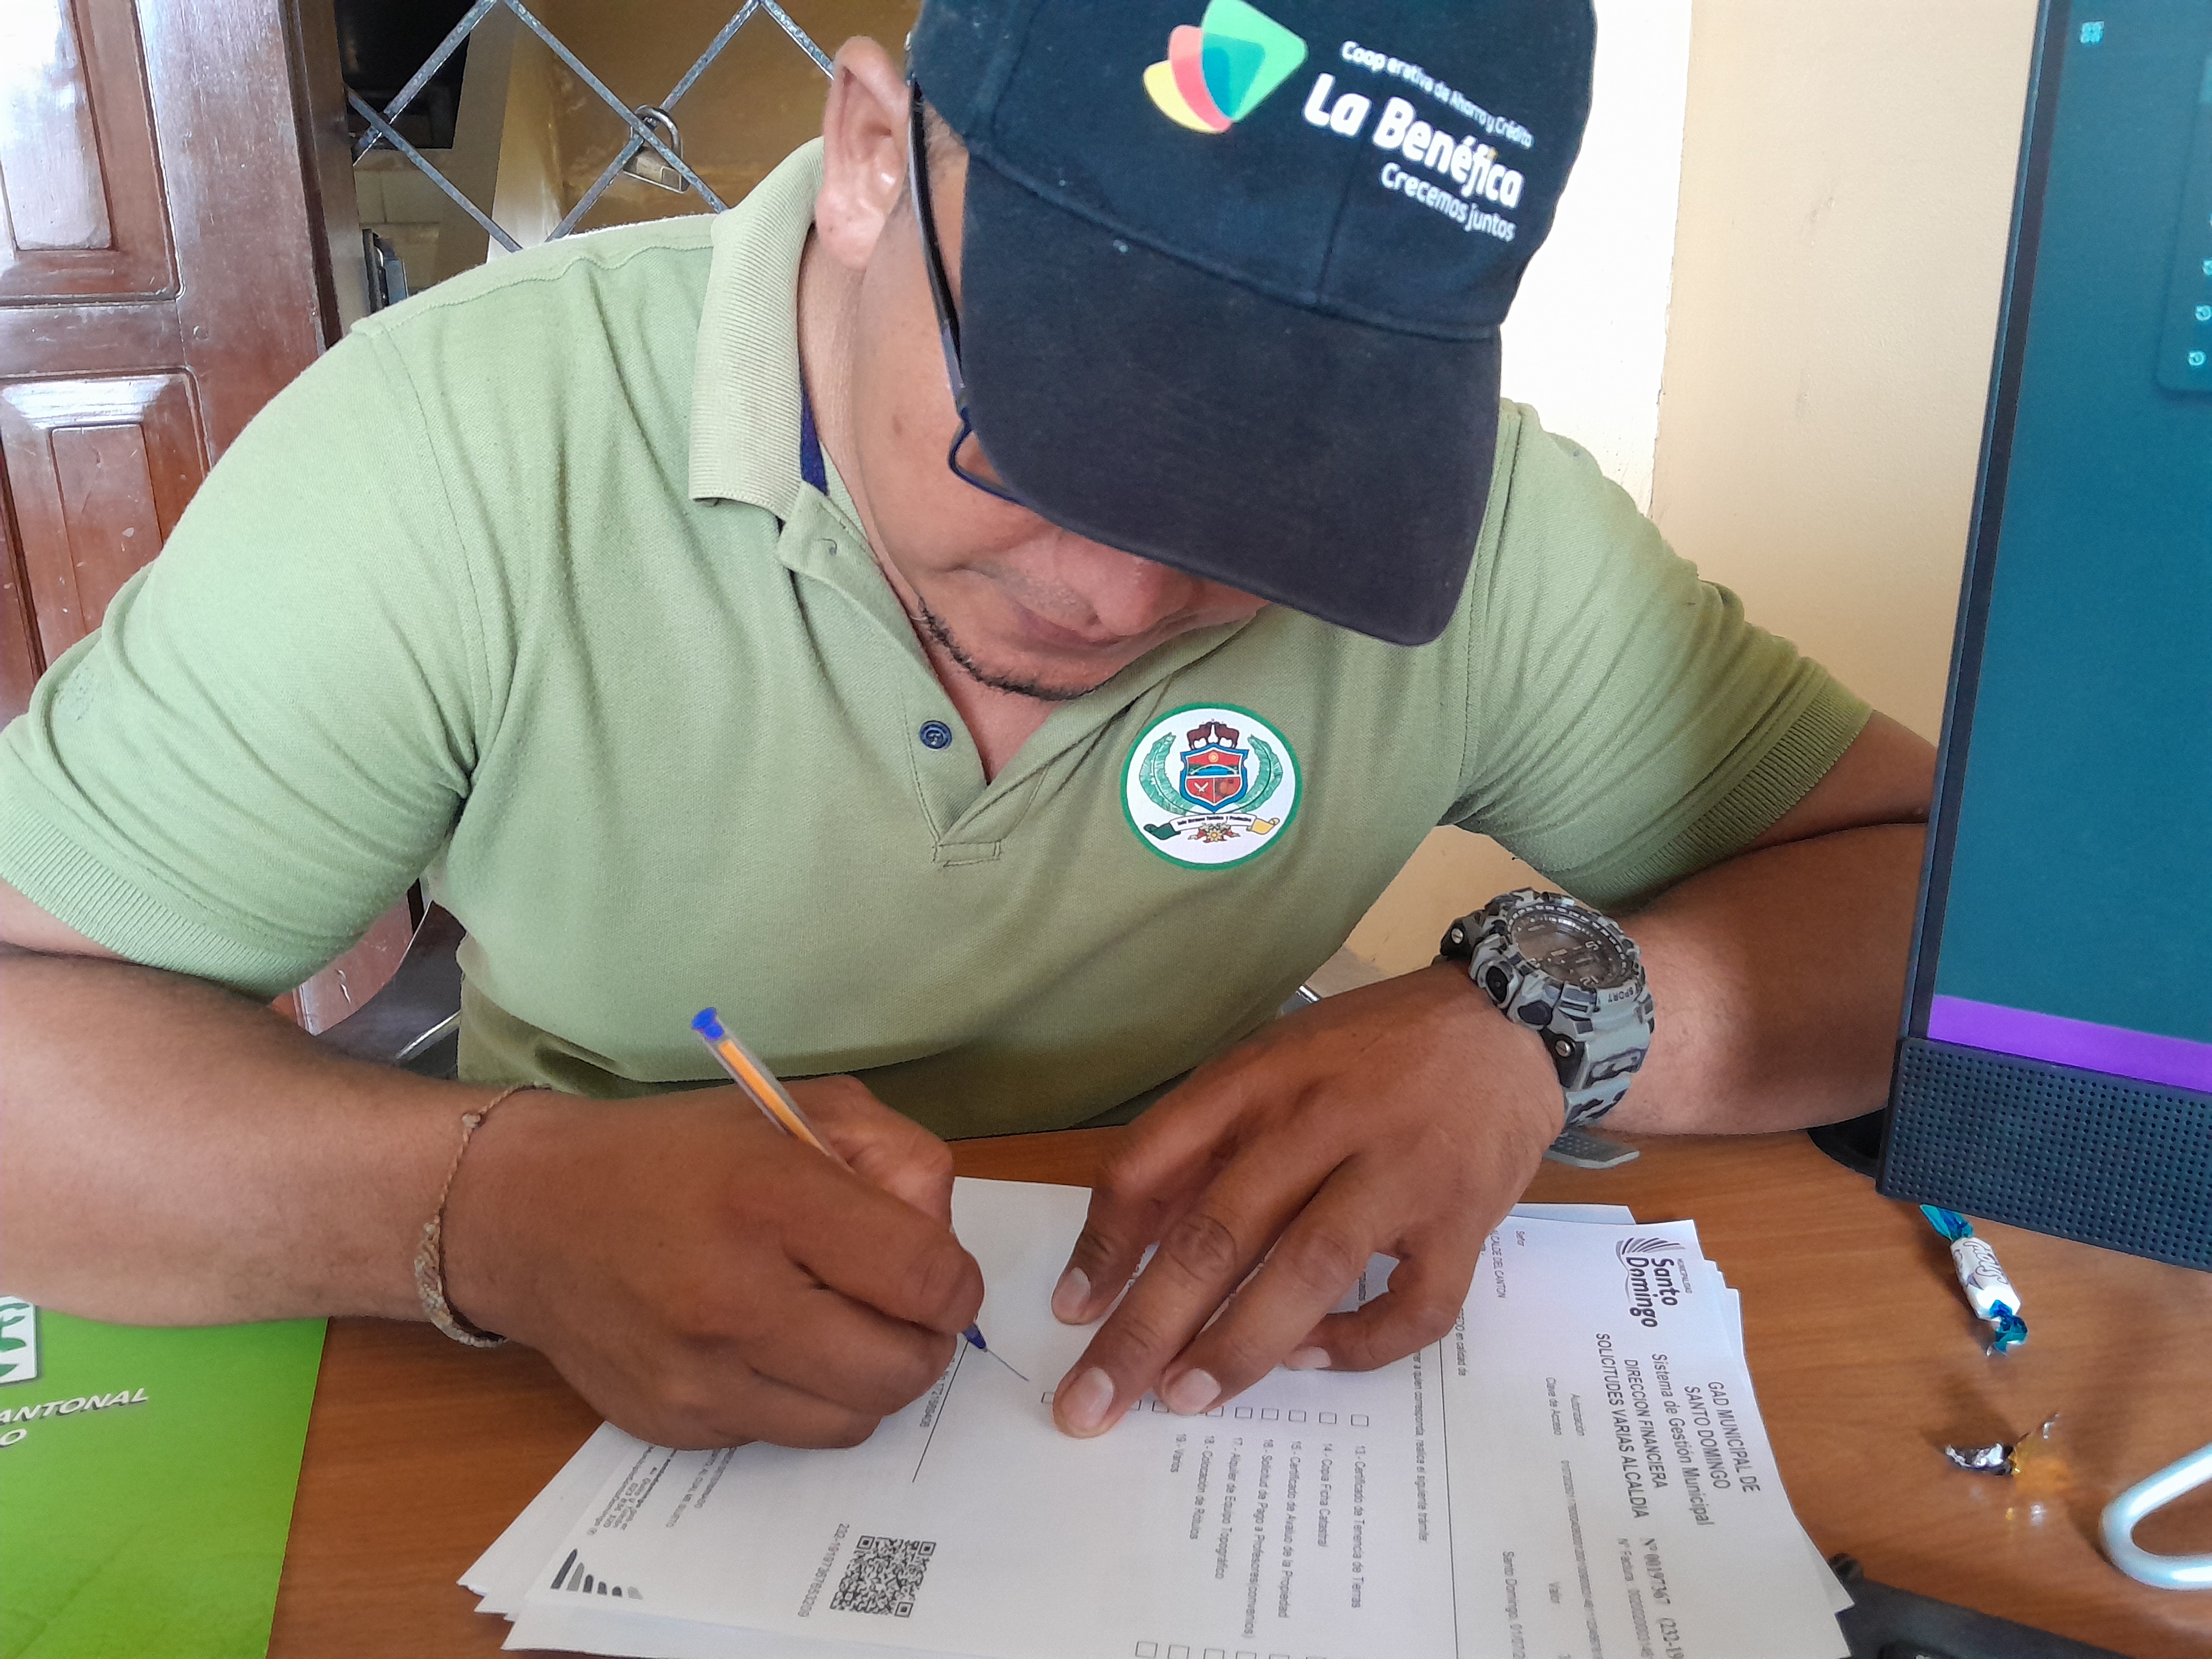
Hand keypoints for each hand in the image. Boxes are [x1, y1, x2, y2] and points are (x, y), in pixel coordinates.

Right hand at [442, 1077, 982, 1449]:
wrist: (530, 1214)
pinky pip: (788, 1435)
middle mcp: (732, 1298)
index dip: (955, 1281)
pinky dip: (803, 1398)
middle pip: (901, 1369)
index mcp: (770, 1199)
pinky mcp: (675, 1425)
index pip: (924, 1278)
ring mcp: (699, 1375)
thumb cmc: (676, 1156)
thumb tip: (943, 1237)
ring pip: (854, 1419)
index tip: (936, 1271)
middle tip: (897, 1306)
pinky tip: (769, 1345)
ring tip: (837, 1324)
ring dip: (870, 1378)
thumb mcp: (798, 1110)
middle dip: (923, 1339)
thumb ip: (895, 1157)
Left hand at [1048, 966, 1560, 1435]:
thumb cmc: (1369, 1052)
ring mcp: (1400, 1172)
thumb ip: (1200, 1143)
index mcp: (1261, 1077)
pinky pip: (1412, 1306)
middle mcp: (1324, 1121)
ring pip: (1308, 1270)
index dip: (1103, 1241)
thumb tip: (1122, 1246)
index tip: (1071, 1311)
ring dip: (1238, 1345)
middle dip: (1146, 1326)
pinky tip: (1310, 1359)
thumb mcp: (1272, 1063)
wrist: (1506, 1021)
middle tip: (1093, 1402)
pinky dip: (1358, 1345)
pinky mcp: (1464, 1219)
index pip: (1156, 1158)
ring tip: (1184, 1398)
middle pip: (1219, 1231)